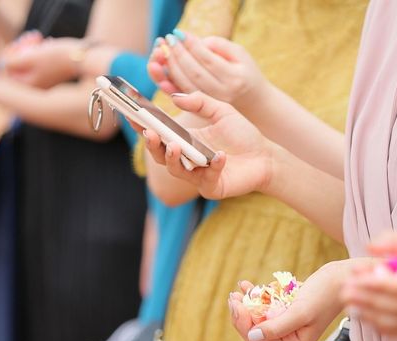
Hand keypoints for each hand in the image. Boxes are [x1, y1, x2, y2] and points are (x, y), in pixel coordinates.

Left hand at [3, 35, 81, 87]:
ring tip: (37, 37)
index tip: (19, 43)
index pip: (8, 71)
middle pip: (17, 67)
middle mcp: (37, 89)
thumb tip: (3, 65)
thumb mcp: (29, 57)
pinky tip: (45, 43)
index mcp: (30, 87)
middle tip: (30, 37)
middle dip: (20, 50)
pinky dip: (38, 53)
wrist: (83, 59)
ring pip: (27, 63)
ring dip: (29, 48)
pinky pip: (37, 64)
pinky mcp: (52, 78)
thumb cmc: (57, 57)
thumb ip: (12, 63)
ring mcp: (45, 83)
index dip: (10, 55)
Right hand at [143, 91, 272, 199]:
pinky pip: (207, 178)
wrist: (265, 156)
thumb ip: (200, 101)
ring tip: (173, 145)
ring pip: (176, 170)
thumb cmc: (243, 134)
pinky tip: (221, 156)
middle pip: (160, 154)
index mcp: (185, 139)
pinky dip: (213, 166)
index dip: (143, 125)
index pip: (159, 133)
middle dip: (152, 144)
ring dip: (171, 158)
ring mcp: (198, 175)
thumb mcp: (222, 111)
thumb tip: (175, 96)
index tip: (131, 114)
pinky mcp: (212, 187)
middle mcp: (187, 158)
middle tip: (149, 132)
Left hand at [148, 32, 267, 108]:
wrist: (254, 103)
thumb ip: (220, 46)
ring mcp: (212, 104)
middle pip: (194, 72)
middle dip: (178, 54)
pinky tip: (162, 70)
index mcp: (233, 78)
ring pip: (186, 84)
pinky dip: (170, 83)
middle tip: (169, 39)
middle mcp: (222, 93)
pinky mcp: (203, 109)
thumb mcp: (241, 55)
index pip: (207, 59)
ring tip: (163, 50)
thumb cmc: (246, 73)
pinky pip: (183, 95)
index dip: (191, 45)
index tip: (180, 33)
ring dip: (171, 67)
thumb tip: (198, 42)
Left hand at [228, 261, 352, 340]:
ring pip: (259, 316)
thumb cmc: (327, 294)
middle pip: (256, 330)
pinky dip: (257, 294)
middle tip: (233, 297)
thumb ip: (277, 327)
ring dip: (247, 303)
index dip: (244, 326)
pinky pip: (267, 304)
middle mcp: (290, 334)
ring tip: (239, 290)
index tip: (238, 306)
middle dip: (242, 314)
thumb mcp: (301, 311)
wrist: (344, 277)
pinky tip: (247, 285)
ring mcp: (289, 320)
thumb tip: (252, 336)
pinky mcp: (289, 306)